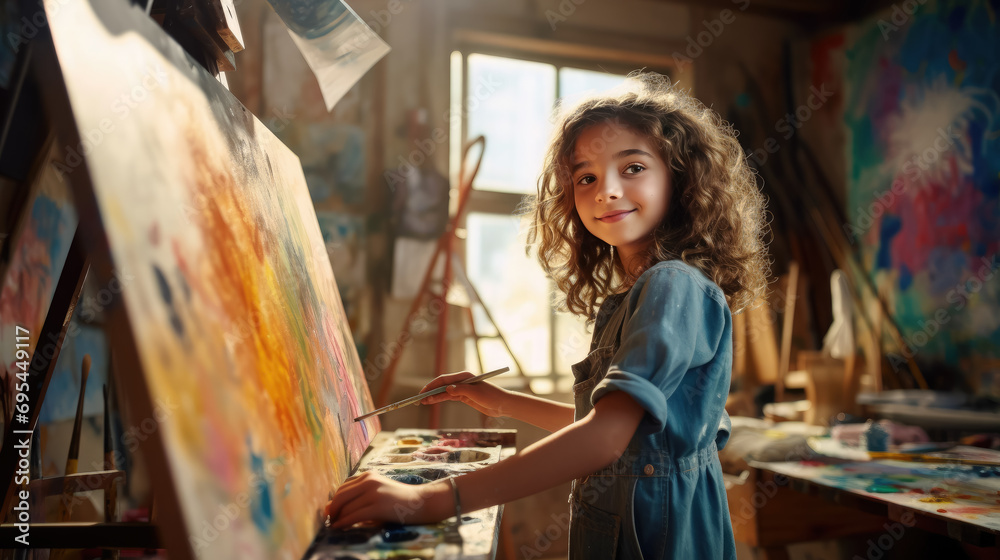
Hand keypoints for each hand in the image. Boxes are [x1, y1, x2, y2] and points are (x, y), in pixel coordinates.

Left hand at [325, 472, 449, 528]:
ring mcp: (373, 492)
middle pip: (340, 496)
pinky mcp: (377, 506)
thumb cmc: (399, 500)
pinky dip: (343, 523)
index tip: (330, 512)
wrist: (421, 502)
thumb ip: (360, 495)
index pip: (342, 487)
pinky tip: (340, 527)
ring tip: (334, 525)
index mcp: (368, 475)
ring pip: (345, 507)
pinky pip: (353, 516)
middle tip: (329, 520)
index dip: (333, 501)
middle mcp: (369, 480)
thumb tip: (334, 507)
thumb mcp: (379, 490)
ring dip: (337, 518)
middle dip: (331, 509)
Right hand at [419, 371, 511, 416]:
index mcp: (464, 376)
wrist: (502, 404)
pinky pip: (449, 397)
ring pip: (444, 392)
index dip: (432, 386)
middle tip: (419, 399)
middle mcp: (461, 381)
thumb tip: (447, 389)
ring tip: (422, 402)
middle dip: (430, 391)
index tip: (423, 392)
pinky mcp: (464, 397)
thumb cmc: (492, 396)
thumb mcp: (476, 393)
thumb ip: (461, 390)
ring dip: (434, 397)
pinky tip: (432, 402)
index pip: (444, 379)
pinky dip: (440, 399)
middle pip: (442, 385)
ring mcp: (462, 389)